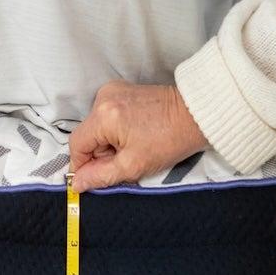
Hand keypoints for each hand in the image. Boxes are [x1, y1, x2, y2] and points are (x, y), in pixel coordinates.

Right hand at [69, 82, 207, 192]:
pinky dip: (115, 132)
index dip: (81, 166)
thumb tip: (76, 184)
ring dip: (109, 144)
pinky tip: (135, 136)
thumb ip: (100, 176)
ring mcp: (113, 91)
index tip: (94, 178)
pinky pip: (107, 117)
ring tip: (134, 148)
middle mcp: (103, 98)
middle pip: (87, 136)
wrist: (199, 115)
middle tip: (124, 163)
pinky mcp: (123, 90)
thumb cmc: (170, 140)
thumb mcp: (132, 166)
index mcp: (103, 115)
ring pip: (97, 128)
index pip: (76, 145)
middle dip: (100, 154)